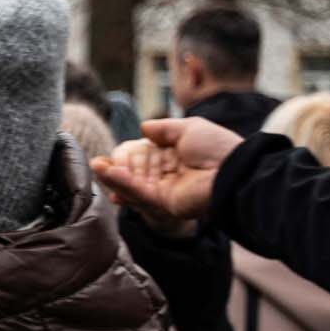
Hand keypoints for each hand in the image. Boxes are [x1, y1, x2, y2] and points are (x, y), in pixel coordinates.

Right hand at [91, 117, 242, 224]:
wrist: (234, 170)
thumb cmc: (217, 147)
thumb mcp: (189, 128)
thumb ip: (163, 129)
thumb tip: (142, 128)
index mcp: (175, 157)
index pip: (144, 157)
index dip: (128, 156)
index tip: (113, 155)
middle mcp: (168, 175)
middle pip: (134, 173)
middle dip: (115, 169)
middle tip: (97, 163)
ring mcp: (165, 190)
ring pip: (132, 184)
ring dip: (112, 176)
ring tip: (95, 165)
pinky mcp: (163, 202)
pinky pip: (138, 192)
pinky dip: (122, 183)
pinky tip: (108, 172)